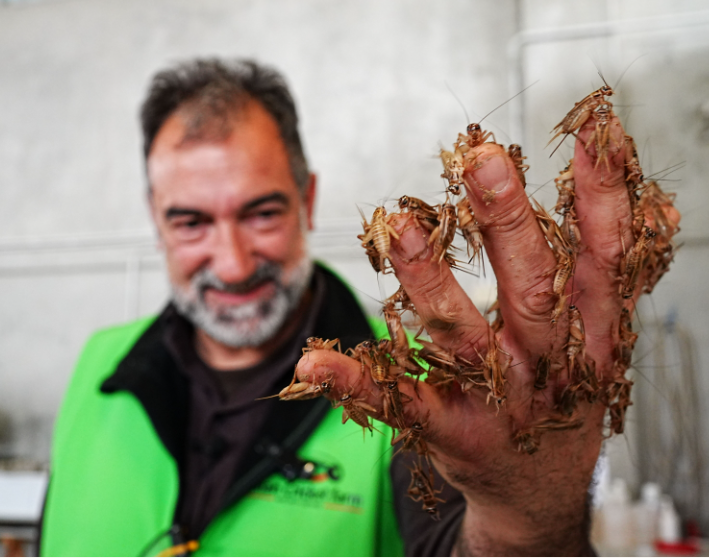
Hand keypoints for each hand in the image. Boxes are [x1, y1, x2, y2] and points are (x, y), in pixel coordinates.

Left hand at [295, 115, 673, 554]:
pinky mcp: (447, 431)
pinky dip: (356, 383)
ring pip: (461, 338)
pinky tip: (317, 362)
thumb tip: (655, 202)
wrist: (539, 492)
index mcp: (590, 341)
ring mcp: (494, 402)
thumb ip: (614, 275)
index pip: (604, 264)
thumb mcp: (605, 345)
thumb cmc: (566, 404)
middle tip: (484, 161)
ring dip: (430, 280)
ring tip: (401, 226)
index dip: (602, 204)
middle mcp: (545, 368)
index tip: (593, 142)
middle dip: (509, 223)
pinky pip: (399, 403)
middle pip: (532, 290)